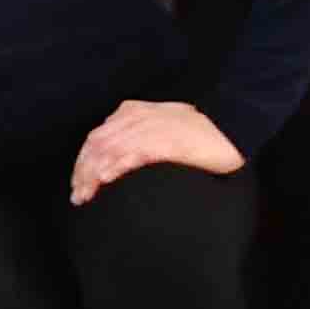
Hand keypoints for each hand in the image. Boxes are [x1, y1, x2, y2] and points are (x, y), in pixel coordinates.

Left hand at [70, 97, 244, 202]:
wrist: (232, 126)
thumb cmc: (197, 133)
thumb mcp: (159, 128)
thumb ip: (136, 136)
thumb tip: (113, 161)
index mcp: (132, 111)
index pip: (96, 137)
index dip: (82, 162)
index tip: (77, 184)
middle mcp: (137, 117)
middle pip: (98, 144)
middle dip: (82, 171)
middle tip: (77, 197)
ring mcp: (153, 128)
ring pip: (111, 150)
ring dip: (94, 174)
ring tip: (86, 195)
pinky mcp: (169, 142)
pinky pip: (136, 153)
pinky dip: (117, 166)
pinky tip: (106, 180)